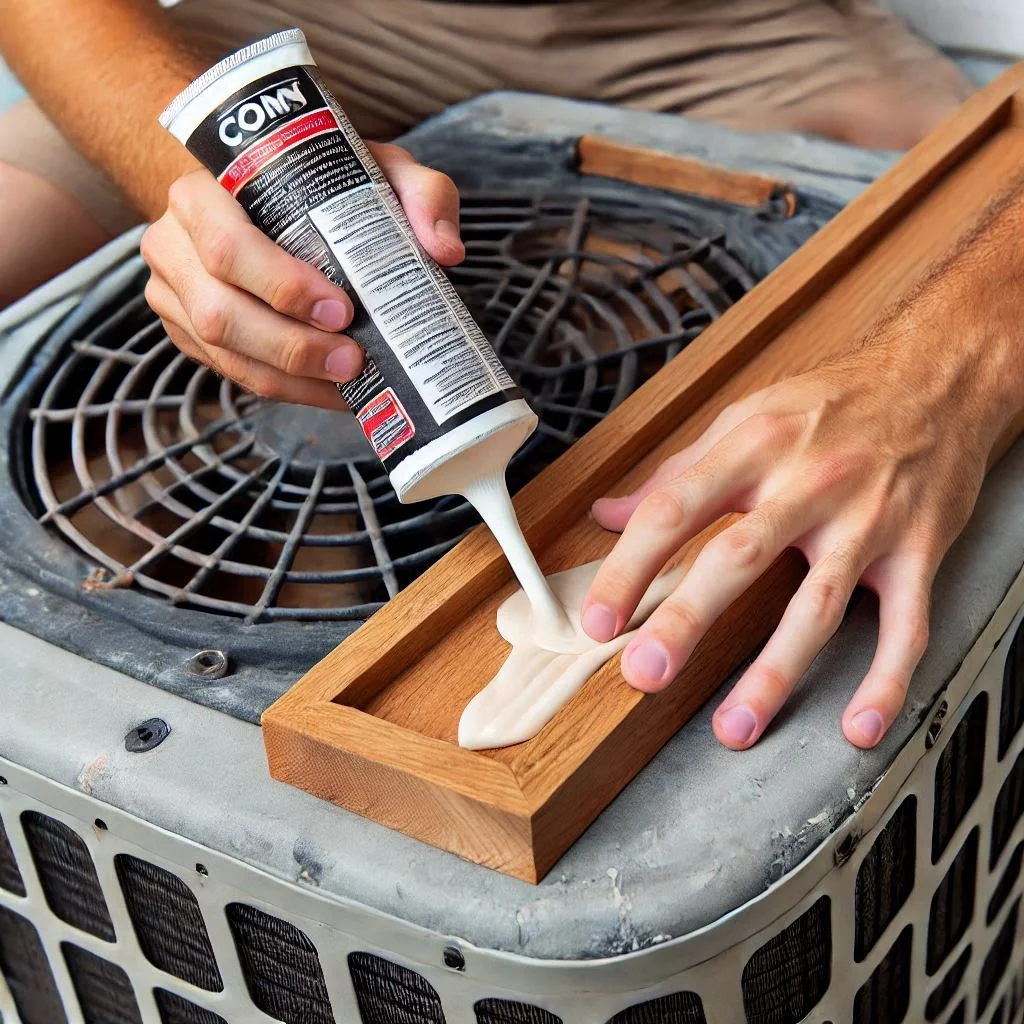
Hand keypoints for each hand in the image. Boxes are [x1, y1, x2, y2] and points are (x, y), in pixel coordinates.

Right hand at [141, 143, 463, 408]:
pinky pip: (233, 374)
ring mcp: (174, 296)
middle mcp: (174, 246)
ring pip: (225, 354)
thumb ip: (419, 192)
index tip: (341, 309)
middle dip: (291, 347)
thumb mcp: (373, 167)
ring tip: (347, 380)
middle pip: (221, 313)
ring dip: (290, 378)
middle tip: (352, 359)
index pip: (227, 246)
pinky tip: (331, 391)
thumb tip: (444, 250)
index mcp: (201, 194)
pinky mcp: (188, 334)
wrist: (260, 191)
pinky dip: (287, 389)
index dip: (282, 286)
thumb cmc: (315, 181)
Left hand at [580, 315, 1015, 750]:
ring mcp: (866, 521)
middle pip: (739, 556)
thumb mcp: (746, 417)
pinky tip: (858, 725)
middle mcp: (808, 483)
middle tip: (645, 673)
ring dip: (774, 672)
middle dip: (688, 620)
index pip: (676, 508)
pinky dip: (886, 681)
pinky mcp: (918, 551)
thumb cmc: (834, 401)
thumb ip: (676, 472)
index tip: (598, 619)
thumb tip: (608, 513)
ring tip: (733, 726)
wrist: (938, 379)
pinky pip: (905, 625)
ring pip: (817, 604)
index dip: (629, 567)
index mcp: (754, 447)